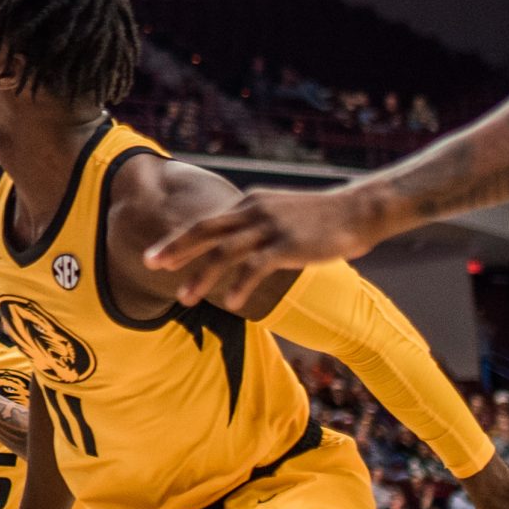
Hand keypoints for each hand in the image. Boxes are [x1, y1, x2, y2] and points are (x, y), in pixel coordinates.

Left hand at [147, 186, 390, 307]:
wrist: (359, 210)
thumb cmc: (323, 218)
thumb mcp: (282, 215)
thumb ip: (258, 227)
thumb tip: (240, 244)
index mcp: (249, 204)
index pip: (207, 222)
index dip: (179, 240)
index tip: (156, 255)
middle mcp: (254, 210)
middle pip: (205, 230)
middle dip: (174, 249)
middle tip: (148, 263)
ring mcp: (270, 227)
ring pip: (224, 251)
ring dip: (200, 276)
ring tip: (182, 299)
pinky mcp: (288, 244)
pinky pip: (255, 266)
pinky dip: (239, 285)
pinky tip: (228, 304)